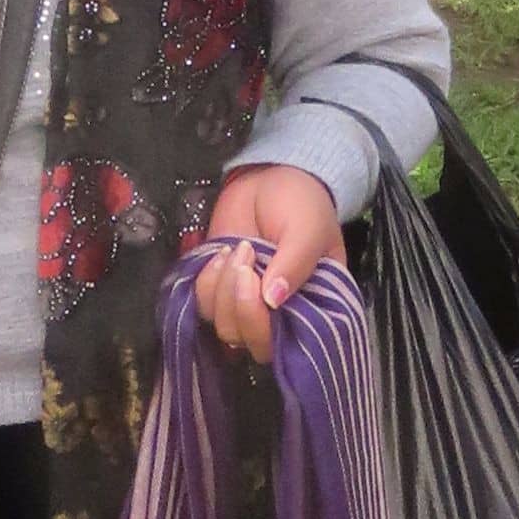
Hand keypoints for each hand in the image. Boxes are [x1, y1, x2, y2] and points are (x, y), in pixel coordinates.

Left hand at [196, 162, 340, 362]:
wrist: (270, 176)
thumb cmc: (300, 202)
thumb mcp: (308, 228)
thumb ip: (295, 263)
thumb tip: (273, 300)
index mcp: (314, 306)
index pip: (289, 342)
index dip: (264, 323)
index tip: (257, 279)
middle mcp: (281, 313)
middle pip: (251, 341)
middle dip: (239, 305)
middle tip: (245, 255)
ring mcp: (249, 303)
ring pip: (224, 326)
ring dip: (223, 290)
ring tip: (239, 249)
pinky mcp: (221, 290)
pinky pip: (204, 306)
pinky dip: (206, 282)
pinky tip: (220, 253)